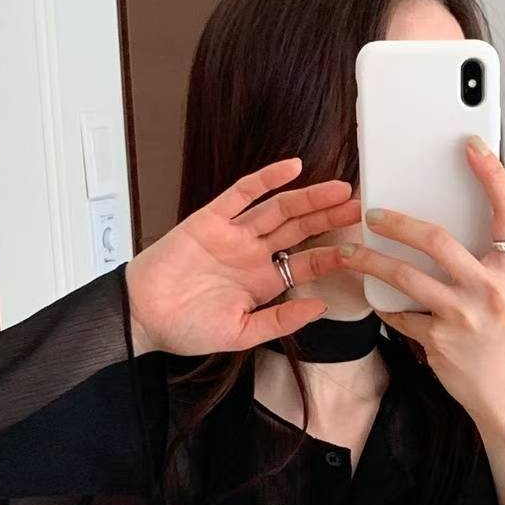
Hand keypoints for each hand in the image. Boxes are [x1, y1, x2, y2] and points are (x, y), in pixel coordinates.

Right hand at [125, 158, 360, 355]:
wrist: (144, 316)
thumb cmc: (187, 329)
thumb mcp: (242, 335)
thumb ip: (281, 321)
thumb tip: (319, 306)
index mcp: (263, 283)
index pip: (306, 263)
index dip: (332, 255)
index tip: (360, 249)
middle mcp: (252, 255)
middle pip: (299, 230)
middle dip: (329, 218)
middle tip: (360, 207)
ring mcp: (234, 234)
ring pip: (279, 209)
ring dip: (309, 198)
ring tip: (339, 190)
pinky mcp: (211, 218)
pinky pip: (242, 193)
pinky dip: (266, 179)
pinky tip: (293, 169)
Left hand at [337, 137, 504, 455]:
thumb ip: (482, 263)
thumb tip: (438, 234)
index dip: (493, 175)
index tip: (472, 146)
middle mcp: (489, 289)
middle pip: (437, 240)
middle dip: (397, 222)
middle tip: (372, 213)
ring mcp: (463, 317)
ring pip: (406, 278)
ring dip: (371, 262)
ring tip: (350, 253)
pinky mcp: (439, 342)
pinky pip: (401, 315)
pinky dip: (386, 306)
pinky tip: (377, 298)